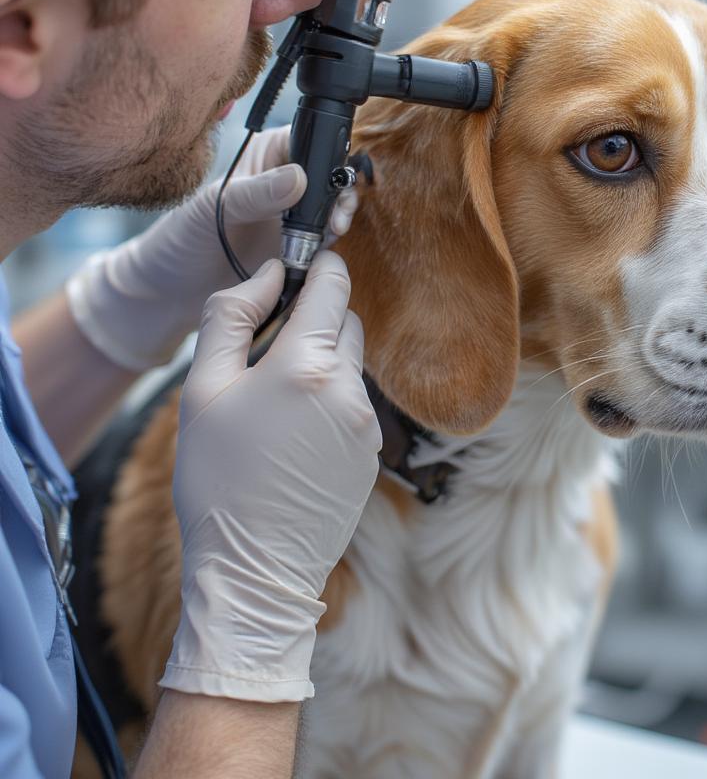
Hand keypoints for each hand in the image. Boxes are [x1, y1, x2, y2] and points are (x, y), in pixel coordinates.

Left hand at [65, 126, 358, 370]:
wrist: (172, 292)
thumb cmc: (182, 239)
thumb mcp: (215, 210)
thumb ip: (256, 194)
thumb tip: (299, 178)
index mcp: (264, 158)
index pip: (308, 140)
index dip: (326, 155)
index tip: (330, 180)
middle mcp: (284, 183)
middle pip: (329, 175)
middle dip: (339, 192)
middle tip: (336, 214)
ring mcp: (293, 217)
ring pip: (332, 208)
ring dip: (339, 218)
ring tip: (333, 231)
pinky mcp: (299, 248)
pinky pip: (326, 241)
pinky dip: (331, 246)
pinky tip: (323, 252)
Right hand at [161, 252, 380, 700]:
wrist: (253, 568)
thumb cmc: (217, 478)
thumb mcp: (202, 389)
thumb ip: (233, 317)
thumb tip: (268, 273)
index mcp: (308, 364)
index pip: (334, 285)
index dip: (317, 270)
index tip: (301, 270)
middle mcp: (350, 388)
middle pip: (346, 323)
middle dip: (315, 323)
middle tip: (268, 354)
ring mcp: (368, 424)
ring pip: (349, 366)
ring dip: (321, 367)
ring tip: (274, 409)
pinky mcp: (373, 453)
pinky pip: (354, 406)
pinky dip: (330, 405)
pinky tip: (294, 439)